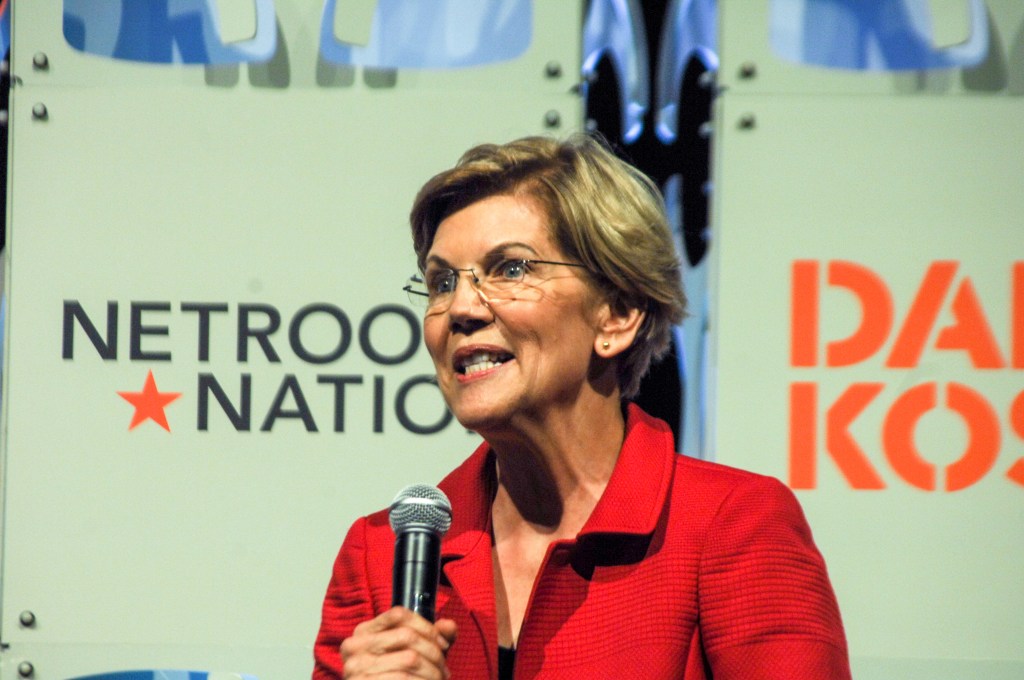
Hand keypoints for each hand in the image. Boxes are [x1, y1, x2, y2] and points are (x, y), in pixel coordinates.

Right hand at [341, 606, 457, 678]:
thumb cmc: (395, 679)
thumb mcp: (412, 653)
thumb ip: (431, 638)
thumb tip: (449, 625)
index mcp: (364, 632)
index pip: (399, 614)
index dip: (427, 627)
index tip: (443, 643)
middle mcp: (354, 645)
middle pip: (407, 635)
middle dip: (434, 653)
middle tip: (443, 669)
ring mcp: (355, 667)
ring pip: (410, 658)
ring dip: (432, 671)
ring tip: (437, 679)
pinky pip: (403, 678)